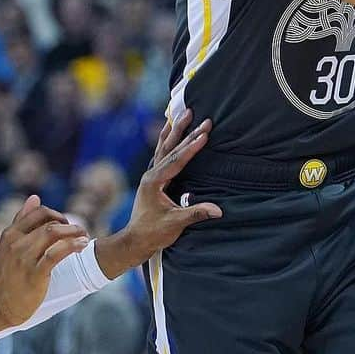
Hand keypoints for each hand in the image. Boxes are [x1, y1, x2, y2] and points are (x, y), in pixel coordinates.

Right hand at [0, 196, 88, 326]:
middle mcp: (16, 243)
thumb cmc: (6, 275)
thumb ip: (21, 221)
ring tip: (85, 238)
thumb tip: (35, 197)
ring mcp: (24, 258)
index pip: (39, 212)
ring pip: (53, 234)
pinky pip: (57, 253)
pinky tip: (82, 247)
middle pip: (49, 222)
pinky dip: (72, 246)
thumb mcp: (8, 245)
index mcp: (10, 234)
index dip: (57, 215)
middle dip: (69, 225)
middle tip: (80, 232)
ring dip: (74, 233)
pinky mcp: (35, 273)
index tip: (66, 226)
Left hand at [112, 112, 222, 267]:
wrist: (136, 240)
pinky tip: (172, 132)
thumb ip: (195, 214)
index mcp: (154, 181)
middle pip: (170, 148)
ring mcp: (151, 175)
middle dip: (187, 132)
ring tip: (184, 113)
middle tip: (201, 117)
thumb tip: (218, 210)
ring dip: (176, 130)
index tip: (204, 134)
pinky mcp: (154, 179)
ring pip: (164, 147)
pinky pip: (162, 154)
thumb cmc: (153, 232)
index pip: (177, 160)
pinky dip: (169, 140)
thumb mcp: (175, 223)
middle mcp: (151, 174)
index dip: (192, 147)